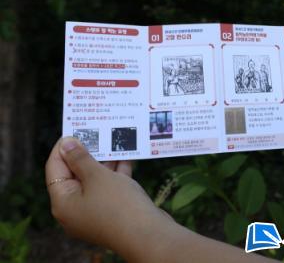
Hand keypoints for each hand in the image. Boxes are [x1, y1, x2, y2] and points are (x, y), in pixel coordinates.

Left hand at [45, 137, 176, 260]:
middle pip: (75, 174)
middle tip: (96, 131)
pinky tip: (127, 155)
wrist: (148, 234)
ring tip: (113, 139)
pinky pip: (110, 188)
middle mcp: (75, 209)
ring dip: (105, 161)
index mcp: (63, 202)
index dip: (63, 147)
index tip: (75, 129)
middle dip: (87, 152)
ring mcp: (94, 212)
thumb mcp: (97, 177)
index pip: (55, 168)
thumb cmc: (118, 205)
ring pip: (95, 181)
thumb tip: (67, 144)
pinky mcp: (113, 212)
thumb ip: (81, 159)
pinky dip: (117, 173)